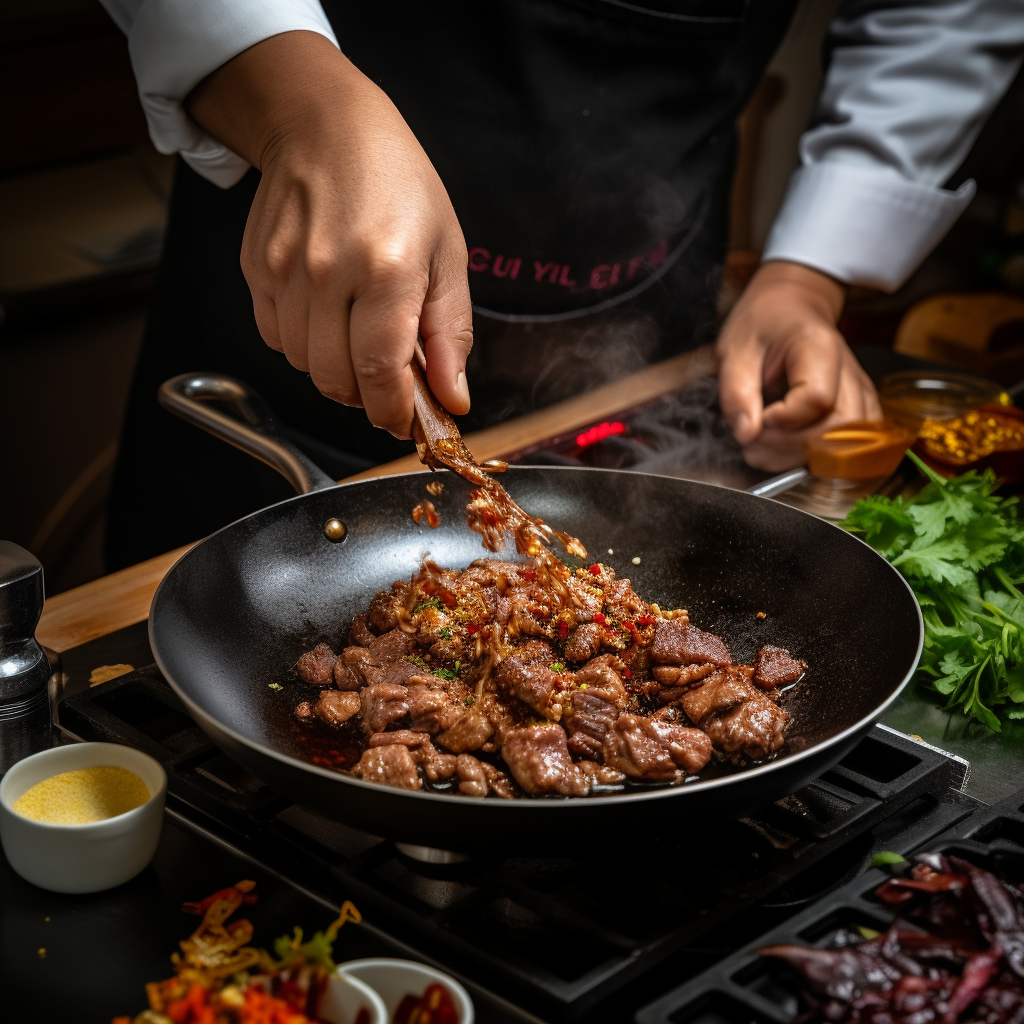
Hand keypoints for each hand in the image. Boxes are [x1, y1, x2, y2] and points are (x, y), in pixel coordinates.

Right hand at [186, 31, 472, 437]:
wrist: (326, 127)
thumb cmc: (399, 185)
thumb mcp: (447, 255)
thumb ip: (451, 334)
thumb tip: (452, 398)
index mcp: (387, 269)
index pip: (381, 374)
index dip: (394, 412)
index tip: (406, 421)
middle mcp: (328, 272)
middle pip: (338, 381)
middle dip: (368, 397)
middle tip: (390, 380)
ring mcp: (284, 272)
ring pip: (305, 366)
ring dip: (336, 370)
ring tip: (359, 336)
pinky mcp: (255, 270)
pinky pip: (277, 340)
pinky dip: (304, 346)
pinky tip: (327, 317)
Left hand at [716, 261, 881, 471]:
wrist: (790, 307)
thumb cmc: (763, 324)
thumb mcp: (735, 351)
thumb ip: (736, 393)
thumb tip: (746, 435)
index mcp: (818, 347)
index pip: (816, 400)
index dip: (782, 422)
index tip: (755, 420)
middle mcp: (848, 369)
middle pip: (840, 428)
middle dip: (793, 448)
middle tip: (755, 444)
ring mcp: (859, 388)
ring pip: (854, 442)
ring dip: (807, 457)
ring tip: (770, 449)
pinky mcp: (859, 405)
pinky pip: (856, 443)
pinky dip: (824, 456)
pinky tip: (793, 449)